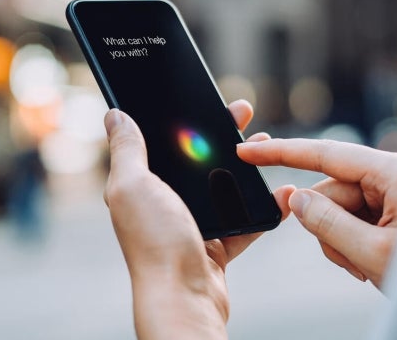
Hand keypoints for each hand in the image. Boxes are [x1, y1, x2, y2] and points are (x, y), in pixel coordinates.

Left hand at [104, 101, 294, 339]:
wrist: (185, 297)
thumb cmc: (155, 242)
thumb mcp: (133, 185)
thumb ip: (126, 149)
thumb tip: (115, 115)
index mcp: (140, 184)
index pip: (162, 140)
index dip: (182, 117)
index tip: (205, 99)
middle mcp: (163, 201)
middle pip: (197, 158)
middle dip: (222, 133)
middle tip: (244, 114)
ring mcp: (191, 222)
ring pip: (223, 184)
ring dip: (247, 165)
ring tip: (268, 145)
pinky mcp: (217, 243)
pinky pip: (245, 219)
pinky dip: (265, 206)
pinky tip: (282, 192)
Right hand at [237, 136, 396, 288]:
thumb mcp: (374, 253)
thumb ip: (327, 223)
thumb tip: (296, 199)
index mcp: (395, 172)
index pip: (326, 154)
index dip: (282, 153)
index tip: (247, 152)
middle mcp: (395, 173)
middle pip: (331, 190)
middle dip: (329, 227)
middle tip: (352, 262)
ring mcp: (395, 190)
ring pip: (338, 208)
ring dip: (341, 241)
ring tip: (366, 267)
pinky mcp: (395, 206)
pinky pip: (353, 218)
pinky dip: (352, 243)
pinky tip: (371, 263)